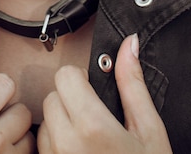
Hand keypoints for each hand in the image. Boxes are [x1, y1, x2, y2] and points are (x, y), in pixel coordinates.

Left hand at [38, 34, 171, 152]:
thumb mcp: (149, 130)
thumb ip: (133, 84)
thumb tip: (128, 46)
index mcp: (92, 127)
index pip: (65, 76)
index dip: (80, 79)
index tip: (92, 90)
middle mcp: (66, 145)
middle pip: (52, 96)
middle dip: (70, 100)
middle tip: (92, 116)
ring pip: (44, 122)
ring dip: (59, 124)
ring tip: (86, 140)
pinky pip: (41, 149)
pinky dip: (54, 146)